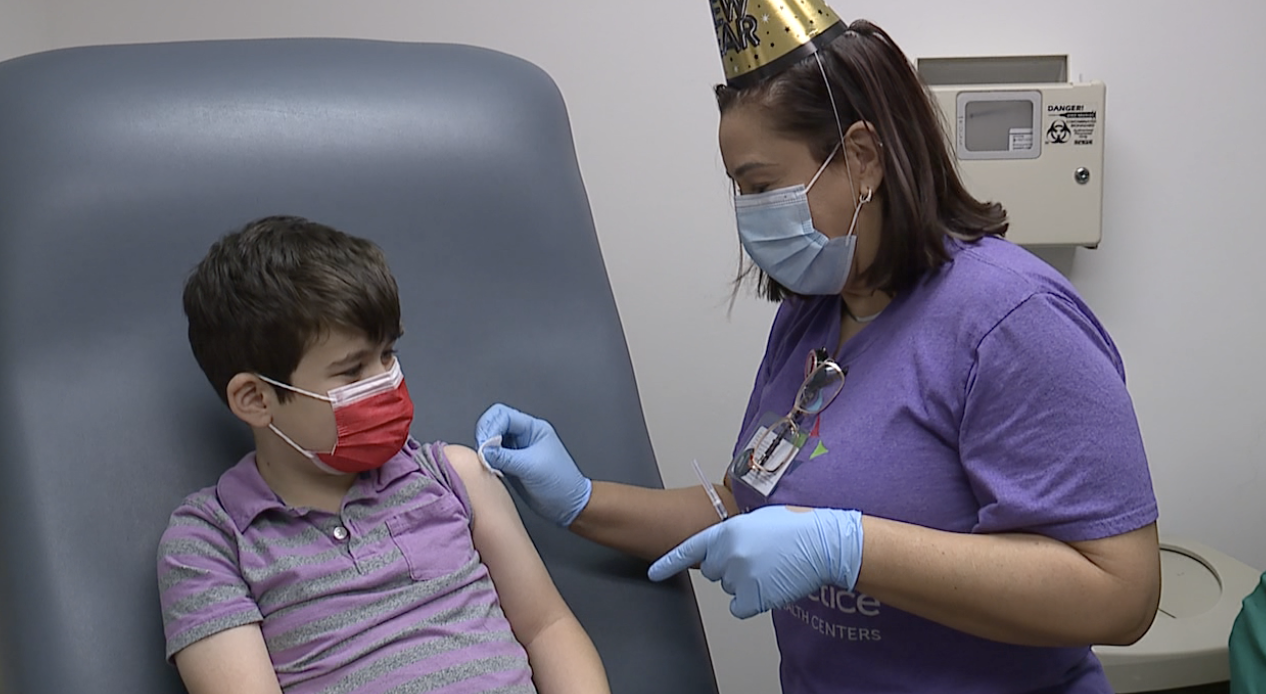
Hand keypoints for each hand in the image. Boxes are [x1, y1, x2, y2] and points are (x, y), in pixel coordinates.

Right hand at [474, 404, 592, 527]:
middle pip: (494, 424)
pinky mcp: (511, 464)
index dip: (490, 427)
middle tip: (482, 453)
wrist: (567, 505)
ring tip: (486, 463)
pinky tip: (489, 470)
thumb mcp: (531, 467)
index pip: (503, 415)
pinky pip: (493, 456)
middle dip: (485, 436)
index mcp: (533, 428)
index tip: (484, 445)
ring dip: (485, 450)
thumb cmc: (560, 483)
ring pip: (492, 440)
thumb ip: (505, 457)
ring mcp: (517, 450)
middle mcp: (524, 436)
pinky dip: (487, 461)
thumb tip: (483, 451)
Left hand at [648, 506, 863, 618]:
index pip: (690, 550)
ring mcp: (741, 576)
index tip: (654, 572)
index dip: (669, 562)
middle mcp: (729, 554)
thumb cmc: (794, 525)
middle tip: (754, 556)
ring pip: (730, 587)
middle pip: (714, 570)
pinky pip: (740, 606)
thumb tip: (722, 541)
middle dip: (728, 565)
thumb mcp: (755, 517)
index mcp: (726, 531)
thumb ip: (731, 529)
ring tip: (769, 565)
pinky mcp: (755, 596)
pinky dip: (752, 600)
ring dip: (744, 581)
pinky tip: (768, 584)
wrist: (821, 543)